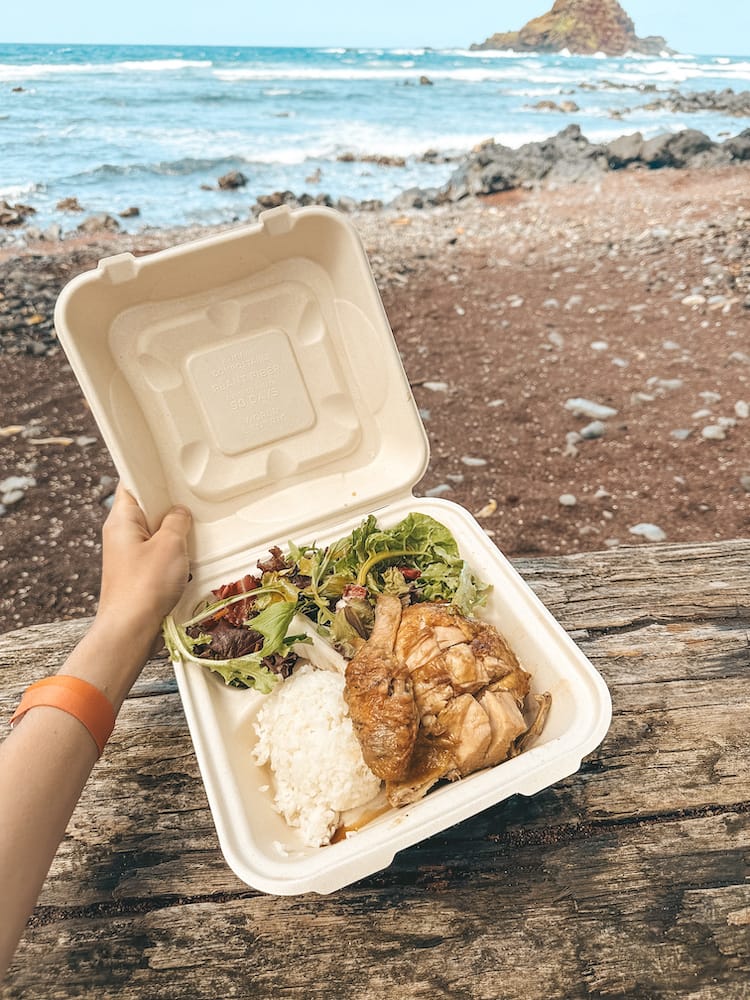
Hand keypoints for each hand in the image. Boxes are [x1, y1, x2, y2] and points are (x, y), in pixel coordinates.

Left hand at [96, 485, 191, 637]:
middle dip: (170, 509)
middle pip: (147, 507)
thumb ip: (177, 521)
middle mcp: (120, 534)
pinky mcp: (136, 572)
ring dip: (174, 536)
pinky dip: (172, 555)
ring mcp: (127, 554)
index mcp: (121, 519)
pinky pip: (157, 553)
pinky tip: (183, 563)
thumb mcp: (170, 545)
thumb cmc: (144, 588)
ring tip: (186, 542)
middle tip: (187, 512)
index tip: (172, 474)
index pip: (132, 483)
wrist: (130, 630)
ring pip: (155, 532)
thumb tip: (179, 513)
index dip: (153, 476)